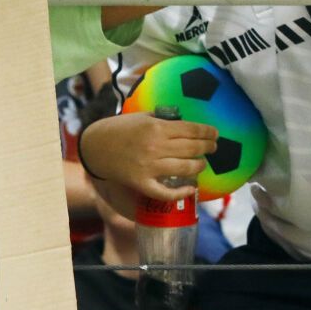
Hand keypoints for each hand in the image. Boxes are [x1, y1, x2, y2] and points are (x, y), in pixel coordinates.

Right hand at [78, 111, 218, 202]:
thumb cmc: (119, 129)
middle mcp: (155, 147)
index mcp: (156, 127)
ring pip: (185, 168)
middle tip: (213, 147)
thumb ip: (163, 119)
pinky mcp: (142, 183)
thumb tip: (185, 124)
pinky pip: (166, 192)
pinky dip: (182, 192)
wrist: (95, 147)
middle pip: (193, 148)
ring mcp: (149, 167)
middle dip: (208, 147)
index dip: (207, 132)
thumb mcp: (141, 117)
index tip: (215, 134)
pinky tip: (191, 189)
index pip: (191, 130)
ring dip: (199, 166)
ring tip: (202, 164)